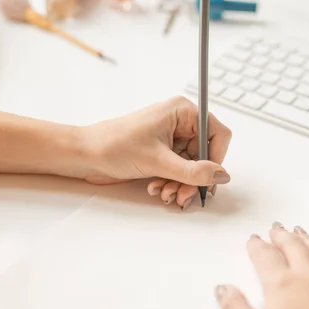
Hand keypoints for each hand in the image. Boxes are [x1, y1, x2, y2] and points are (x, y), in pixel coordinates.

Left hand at [81, 96, 231, 208]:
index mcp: (183, 112)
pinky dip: (172, 183)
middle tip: (184, 196)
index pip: (217, 134)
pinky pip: (180, 172)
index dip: (216, 159)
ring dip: (182, 185)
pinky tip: (156, 188)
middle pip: (206, 156)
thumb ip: (194, 172)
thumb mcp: (158, 161)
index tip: (207, 179)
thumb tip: (222, 176)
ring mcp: (172, 139)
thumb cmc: (114, 146)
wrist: (86, 156)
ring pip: (193, 168)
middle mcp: (180, 123)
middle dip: (194, 179)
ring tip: (164, 193)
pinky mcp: (163, 153)